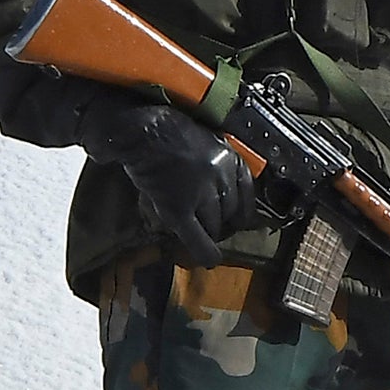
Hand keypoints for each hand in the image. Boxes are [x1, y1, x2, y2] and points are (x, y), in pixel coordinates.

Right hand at [89, 104, 251, 265]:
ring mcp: (200, 193)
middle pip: (231, 215)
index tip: (236, 220)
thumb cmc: (168, 132)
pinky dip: (205, 251)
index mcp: (231, 158)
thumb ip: (218, 168)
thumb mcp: (206, 144)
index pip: (248, 198)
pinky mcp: (178, 207)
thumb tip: (226, 197)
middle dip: (221, 224)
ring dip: (207, 232)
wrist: (141, 129)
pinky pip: (198, 238)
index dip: (240, 214)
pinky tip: (210, 260)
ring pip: (215, 227)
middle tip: (208, 225)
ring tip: (195, 228)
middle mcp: (222, 176)